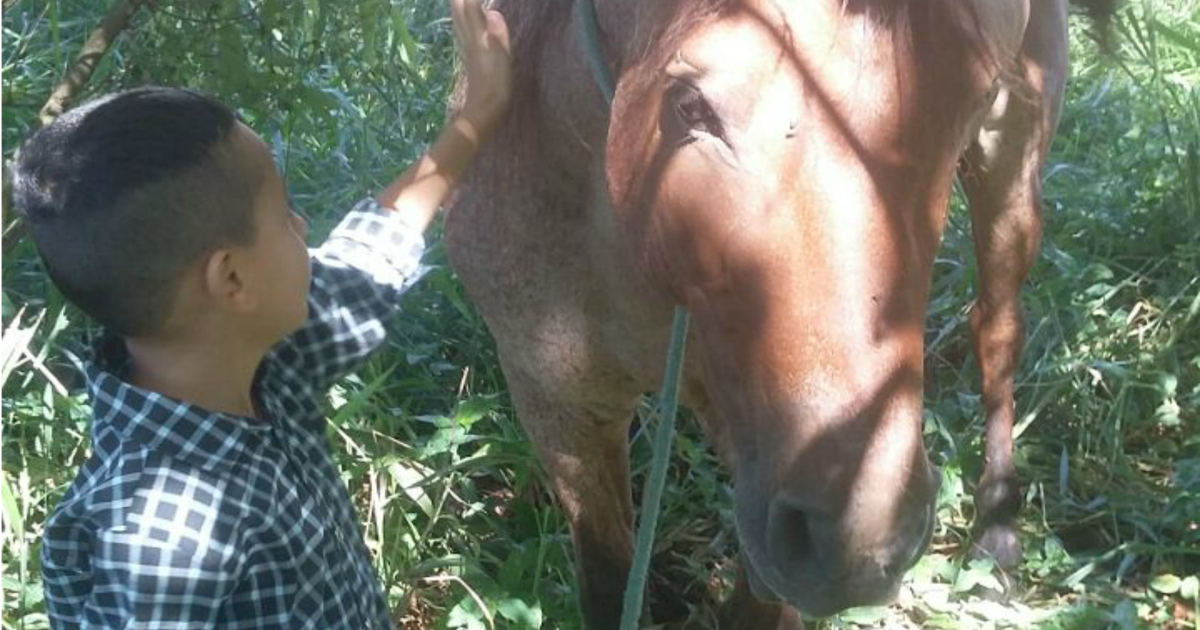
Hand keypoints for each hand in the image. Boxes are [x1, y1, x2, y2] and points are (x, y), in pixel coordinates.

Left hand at [448, 0, 511, 137]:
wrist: (484, 111)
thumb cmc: (496, 86)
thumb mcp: (501, 58)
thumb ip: (497, 33)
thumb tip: (492, 11)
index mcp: (476, 36)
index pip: (469, 6)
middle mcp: (467, 38)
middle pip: (458, 9)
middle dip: (460, 0)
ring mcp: (466, 48)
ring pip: (458, 20)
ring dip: (459, 5)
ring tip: (462, 1)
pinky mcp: (470, 56)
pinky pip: (462, 31)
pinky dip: (462, 19)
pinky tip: (463, 20)